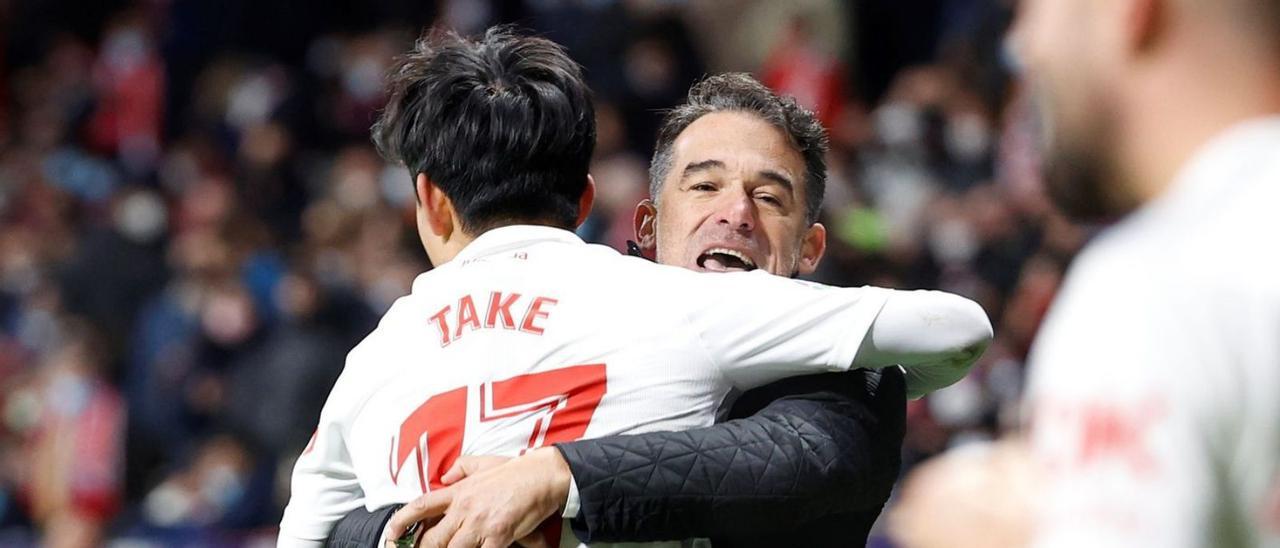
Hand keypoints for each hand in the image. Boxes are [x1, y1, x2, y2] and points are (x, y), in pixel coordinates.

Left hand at [385, 447, 572, 547]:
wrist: (541, 475)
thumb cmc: (514, 471)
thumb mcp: (481, 463)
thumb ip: (459, 469)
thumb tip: (443, 476)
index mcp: (458, 492)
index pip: (421, 506)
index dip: (401, 521)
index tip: (391, 534)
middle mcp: (464, 509)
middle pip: (432, 538)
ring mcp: (480, 523)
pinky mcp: (498, 535)